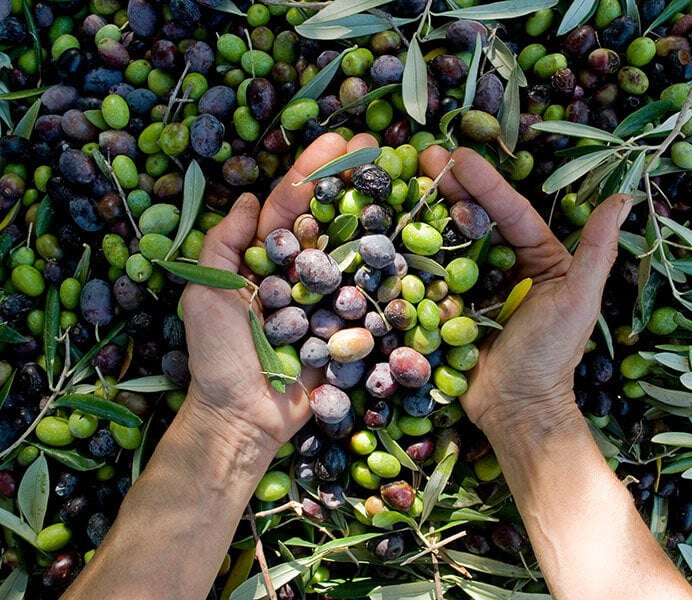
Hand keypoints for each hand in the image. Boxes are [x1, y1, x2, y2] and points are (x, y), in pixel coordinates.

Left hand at [181, 133, 377, 452]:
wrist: (245, 418)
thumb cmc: (219, 356)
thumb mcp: (204, 293)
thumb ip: (223, 245)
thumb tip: (246, 198)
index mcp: (263, 260)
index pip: (289, 205)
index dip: (312, 171)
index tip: (340, 140)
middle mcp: (297, 272)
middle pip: (328, 218)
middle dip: (351, 180)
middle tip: (380, 146)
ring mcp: (325, 298)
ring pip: (353, 250)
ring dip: (375, 214)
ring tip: (400, 181)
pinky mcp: (347, 326)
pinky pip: (369, 295)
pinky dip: (388, 269)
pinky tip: (409, 241)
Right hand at [420, 146, 631, 440]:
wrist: (515, 407)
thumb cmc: (552, 355)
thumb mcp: (578, 299)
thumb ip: (596, 250)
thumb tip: (623, 197)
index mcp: (540, 258)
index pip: (511, 212)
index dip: (486, 183)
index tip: (458, 156)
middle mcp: (507, 266)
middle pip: (477, 218)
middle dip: (452, 186)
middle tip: (424, 156)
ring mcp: (475, 286)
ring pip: (452, 240)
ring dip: (430, 211)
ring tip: (407, 181)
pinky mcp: (450, 306)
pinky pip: (433, 275)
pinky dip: (416, 252)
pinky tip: (397, 227)